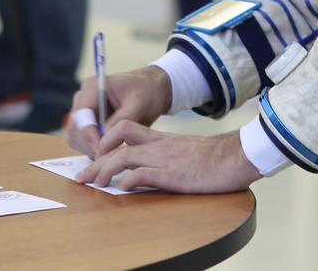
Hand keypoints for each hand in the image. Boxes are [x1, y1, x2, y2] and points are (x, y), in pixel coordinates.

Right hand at [65, 66, 171, 156]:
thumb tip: (104, 141)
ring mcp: (83, 111)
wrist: (150, 90)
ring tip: (109, 158)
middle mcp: (83, 98)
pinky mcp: (86, 123)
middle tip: (105, 160)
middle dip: (88, 145)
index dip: (89, 136)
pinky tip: (108, 154)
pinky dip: (91, 150)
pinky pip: (81, 141)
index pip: (81, 116)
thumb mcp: (138, 103)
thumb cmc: (145, 92)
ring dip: (88, 150)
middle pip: (74, 128)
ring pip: (75, 137)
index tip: (101, 152)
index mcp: (93, 87)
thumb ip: (121, 120)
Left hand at [76, 121, 259, 192]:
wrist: (235, 157)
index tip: (96, 156)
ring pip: (123, 157)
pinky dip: (127, 180)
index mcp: (162, 139)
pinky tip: (120, 188)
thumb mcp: (187, 152)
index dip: (106, 141)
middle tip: (82, 176)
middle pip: (117, 144)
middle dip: (95, 160)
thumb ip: (169, 156)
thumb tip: (151, 169)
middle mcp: (159, 146)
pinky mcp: (171, 174)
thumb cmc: (216, 159)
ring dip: (103, 170)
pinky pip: (142, 174)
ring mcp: (164, 158)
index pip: (126, 129)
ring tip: (93, 183)